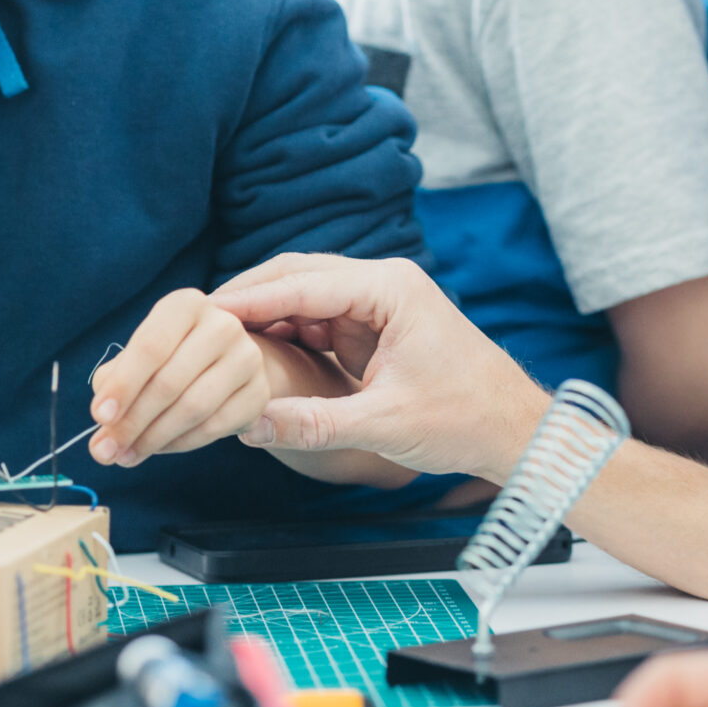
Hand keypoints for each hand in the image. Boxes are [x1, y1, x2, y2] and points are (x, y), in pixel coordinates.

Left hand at [89, 289, 268, 466]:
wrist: (226, 364)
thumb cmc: (170, 359)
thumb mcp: (138, 358)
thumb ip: (113, 386)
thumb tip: (103, 431)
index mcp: (186, 305)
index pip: (150, 347)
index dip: (123, 385)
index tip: (99, 416)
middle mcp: (223, 325)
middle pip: (169, 382)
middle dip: (132, 422)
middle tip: (107, 450)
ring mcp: (247, 358)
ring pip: (193, 408)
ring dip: (153, 438)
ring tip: (127, 455)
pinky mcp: (259, 393)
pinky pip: (214, 427)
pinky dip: (180, 444)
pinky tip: (158, 448)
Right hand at [210, 254, 546, 481]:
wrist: (513, 429)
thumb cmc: (465, 419)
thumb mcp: (383, 424)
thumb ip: (313, 423)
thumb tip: (247, 424)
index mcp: (390, 289)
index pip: (302, 284)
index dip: (247, 299)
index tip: (202, 314)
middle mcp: (383, 284)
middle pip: (297, 277)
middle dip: (246, 299)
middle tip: (194, 323)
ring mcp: (377, 304)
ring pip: (303, 298)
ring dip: (262, 317)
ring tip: (211, 340)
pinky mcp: (374, 328)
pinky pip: (317, 322)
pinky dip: (284, 336)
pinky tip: (250, 355)